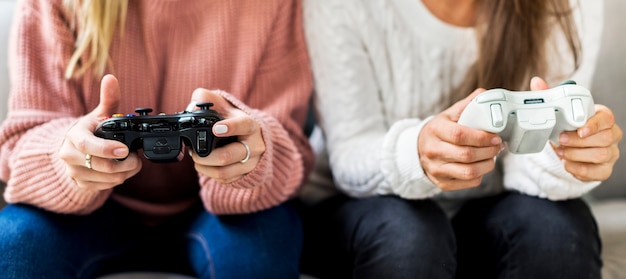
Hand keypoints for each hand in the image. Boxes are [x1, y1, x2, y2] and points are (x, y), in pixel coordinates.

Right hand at [58, 74, 141, 190]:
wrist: (73, 149)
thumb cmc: (90, 130)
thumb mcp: (99, 114)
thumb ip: (108, 98)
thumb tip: (111, 79)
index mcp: (73, 136)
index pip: (88, 146)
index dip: (107, 149)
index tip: (125, 149)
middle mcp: (69, 155)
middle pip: (103, 166)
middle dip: (127, 163)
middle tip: (137, 158)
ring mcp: (74, 172)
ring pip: (107, 179)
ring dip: (126, 173)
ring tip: (132, 163)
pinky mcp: (80, 184)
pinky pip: (105, 187)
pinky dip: (118, 180)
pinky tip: (121, 170)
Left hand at [187, 88, 265, 182]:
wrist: (252, 138)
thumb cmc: (233, 120)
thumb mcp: (223, 105)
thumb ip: (206, 98)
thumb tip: (194, 105)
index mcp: (251, 125)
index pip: (244, 126)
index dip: (230, 127)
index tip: (215, 128)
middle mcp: (255, 146)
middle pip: (228, 156)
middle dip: (205, 156)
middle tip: (193, 152)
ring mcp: (251, 163)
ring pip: (223, 172)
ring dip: (204, 167)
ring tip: (196, 159)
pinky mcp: (245, 175)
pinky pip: (224, 180)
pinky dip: (209, 174)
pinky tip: (205, 166)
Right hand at [419, 88, 504, 190]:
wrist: (419, 150)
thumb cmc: (439, 131)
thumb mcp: (449, 115)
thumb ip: (468, 105)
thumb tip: (486, 94)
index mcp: (435, 130)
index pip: (459, 135)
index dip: (481, 137)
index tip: (495, 137)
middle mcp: (433, 151)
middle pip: (467, 155)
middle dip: (489, 151)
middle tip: (497, 146)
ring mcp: (436, 169)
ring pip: (469, 172)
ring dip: (488, 164)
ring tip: (492, 156)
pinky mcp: (442, 183)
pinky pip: (469, 182)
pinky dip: (481, 175)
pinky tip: (481, 165)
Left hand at [531, 77, 622, 180]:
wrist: (571, 147)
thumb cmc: (570, 126)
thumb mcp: (560, 111)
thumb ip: (549, 96)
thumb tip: (536, 82)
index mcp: (603, 118)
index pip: (607, 118)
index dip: (594, 125)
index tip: (580, 130)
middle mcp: (611, 135)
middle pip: (604, 139)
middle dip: (579, 142)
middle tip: (561, 141)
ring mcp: (610, 153)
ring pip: (600, 156)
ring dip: (576, 155)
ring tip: (561, 152)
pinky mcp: (604, 169)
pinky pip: (596, 173)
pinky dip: (578, 169)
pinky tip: (567, 163)